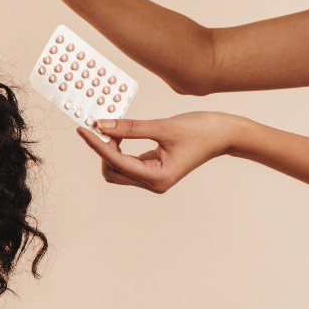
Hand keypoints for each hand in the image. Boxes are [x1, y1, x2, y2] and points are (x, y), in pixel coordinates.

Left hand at [76, 112, 237, 192]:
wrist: (226, 134)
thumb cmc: (202, 130)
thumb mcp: (164, 126)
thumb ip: (131, 127)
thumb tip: (102, 125)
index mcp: (157, 178)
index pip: (115, 162)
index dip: (96, 145)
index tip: (82, 130)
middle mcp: (153, 183)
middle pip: (112, 172)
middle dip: (102, 150)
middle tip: (101, 126)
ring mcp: (154, 179)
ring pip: (118, 170)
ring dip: (109, 151)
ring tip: (111, 129)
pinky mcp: (154, 171)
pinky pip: (128, 165)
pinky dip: (119, 151)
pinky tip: (120, 134)